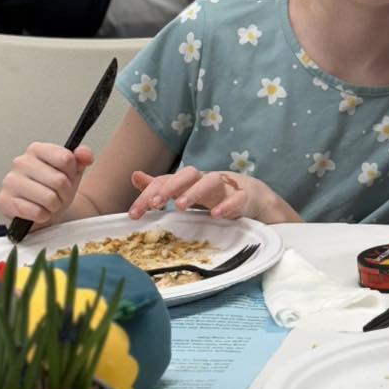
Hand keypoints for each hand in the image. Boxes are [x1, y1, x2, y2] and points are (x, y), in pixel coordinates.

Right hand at [0, 143, 94, 228]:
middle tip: (59, 195)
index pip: (66, 159)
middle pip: (59, 180)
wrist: (44, 210)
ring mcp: (10, 182)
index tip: (67, 176)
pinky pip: (36, 212)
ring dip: (55, 205)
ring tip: (50, 204)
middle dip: (64, 192)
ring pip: (48, 197)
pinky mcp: (5, 202)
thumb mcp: (73, 170)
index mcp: (37, 149)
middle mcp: (21, 162)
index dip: (72, 173)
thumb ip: (82, 157)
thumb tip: (85, 155)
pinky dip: (43, 215)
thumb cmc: (56, 188)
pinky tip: (39, 212)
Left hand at [129, 166, 295, 222]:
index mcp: (190, 181)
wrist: (253, 195)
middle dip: (170, 187)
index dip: (149, 194)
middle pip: (189, 173)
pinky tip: (216, 215)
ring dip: (194, 192)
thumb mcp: (186, 192)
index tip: (134, 214)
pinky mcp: (244, 197)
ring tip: (179, 206)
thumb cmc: (214, 195)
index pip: (167, 181)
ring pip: (211, 181)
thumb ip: (161, 186)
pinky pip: (237, 198)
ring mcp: (226, 187)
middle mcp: (206, 180)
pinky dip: (227, 205)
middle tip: (155, 204)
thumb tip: (134, 175)